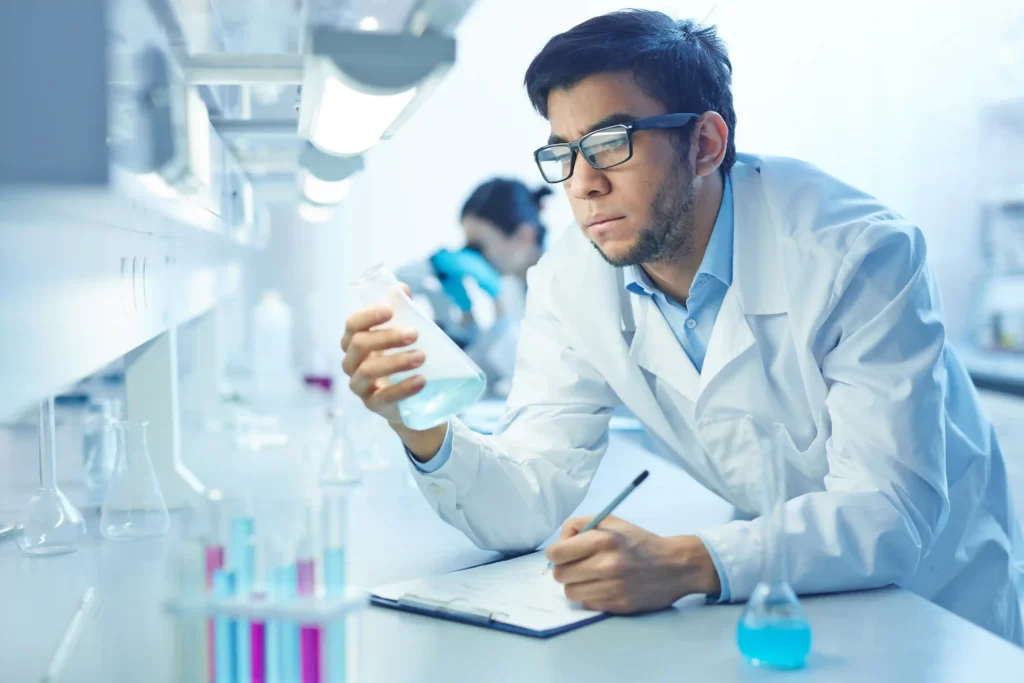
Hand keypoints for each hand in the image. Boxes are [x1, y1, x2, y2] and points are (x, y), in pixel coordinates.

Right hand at [340, 286, 424, 425]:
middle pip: (360, 345)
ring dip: (396, 361)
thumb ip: (401, 312)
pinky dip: (403, 388)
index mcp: (354, 342)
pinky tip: (421, 380)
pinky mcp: (373, 405)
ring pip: (368, 371)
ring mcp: (360, 386)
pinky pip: (383, 397)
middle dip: (387, 337)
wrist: (410, 400)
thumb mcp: (402, 336)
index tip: (390, 310)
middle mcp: (351, 363)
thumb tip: (401, 288)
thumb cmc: (401, 360)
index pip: (352, 325)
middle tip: (414, 334)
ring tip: (421, 356)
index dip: (368, 316)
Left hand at [545, 515, 720, 613]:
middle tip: (577, 565)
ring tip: (591, 576)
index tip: (562, 553)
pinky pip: (587, 603)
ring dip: (576, 584)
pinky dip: (590, 596)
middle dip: (565, 569)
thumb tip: (560, 542)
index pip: (556, 553)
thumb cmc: (639, 542)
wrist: (674, 566)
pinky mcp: (617, 606)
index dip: (556, 553)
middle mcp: (606, 565)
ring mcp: (611, 588)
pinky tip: (604, 586)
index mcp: (603, 540)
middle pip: (560, 575)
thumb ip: (581, 525)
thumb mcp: (612, 521)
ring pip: (570, 592)